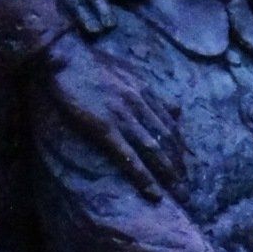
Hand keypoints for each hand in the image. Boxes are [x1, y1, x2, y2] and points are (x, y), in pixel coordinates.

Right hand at [33, 32, 175, 198]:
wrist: (66, 57)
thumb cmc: (91, 64)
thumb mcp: (129, 71)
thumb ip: (150, 91)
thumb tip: (174, 107)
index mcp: (145, 90)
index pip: (170, 124)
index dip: (180, 147)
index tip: (187, 164)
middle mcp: (140, 104)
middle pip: (167, 139)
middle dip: (179, 165)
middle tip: (187, 188)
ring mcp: (124, 116)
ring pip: (154, 149)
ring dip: (168, 174)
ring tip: (178, 194)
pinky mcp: (105, 127)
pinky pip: (128, 156)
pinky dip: (143, 175)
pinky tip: (152, 192)